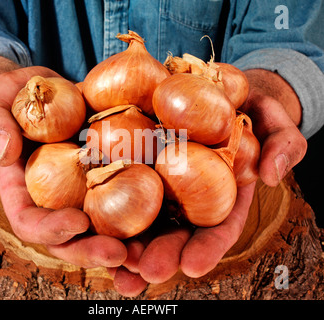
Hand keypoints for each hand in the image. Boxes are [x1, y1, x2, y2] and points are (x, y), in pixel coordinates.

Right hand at [0, 66, 126, 267]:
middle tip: (118, 254)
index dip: (50, 228)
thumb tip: (5, 151)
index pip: (29, 220)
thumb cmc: (15, 98)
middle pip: (70, 236)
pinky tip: (166, 214)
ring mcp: (82, 190)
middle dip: (91, 249)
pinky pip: (125, 195)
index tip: (77, 222)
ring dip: (123, 242)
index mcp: (22, 190)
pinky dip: (142, 208)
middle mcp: (54, 198)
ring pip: (100, 225)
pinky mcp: (107, 175)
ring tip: (145, 250)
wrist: (47, 92)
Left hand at [104, 68, 307, 296]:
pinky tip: (93, 220)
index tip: (192, 266)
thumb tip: (273, 175)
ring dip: (129, 244)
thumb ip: (282, 145)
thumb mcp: (273, 121)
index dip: (207, 248)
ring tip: (115, 264)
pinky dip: (109, 204)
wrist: (217, 88)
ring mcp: (163, 180)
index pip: (218, 228)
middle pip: (175, 231)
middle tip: (145, 271)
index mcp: (224, 195)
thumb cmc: (249, 108)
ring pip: (145, 217)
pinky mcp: (139, 161)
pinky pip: (123, 183)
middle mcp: (190, 195)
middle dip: (161, 254)